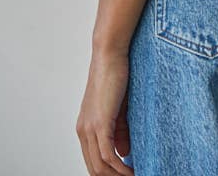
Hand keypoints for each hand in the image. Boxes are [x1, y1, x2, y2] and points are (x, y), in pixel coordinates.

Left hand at [76, 48, 134, 174]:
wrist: (110, 54)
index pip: (93, 161)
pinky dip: (120, 168)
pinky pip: (108, 156)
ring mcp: (89, 128)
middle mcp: (83, 130)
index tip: (125, 175)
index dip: (108, 173)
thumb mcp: (119, 109)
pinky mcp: (100, 124)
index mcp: (85, 127)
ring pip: (100, 167)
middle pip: (94, 169)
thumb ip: (120, 132)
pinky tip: (133, 171)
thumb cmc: (115, 76)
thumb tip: (124, 154)